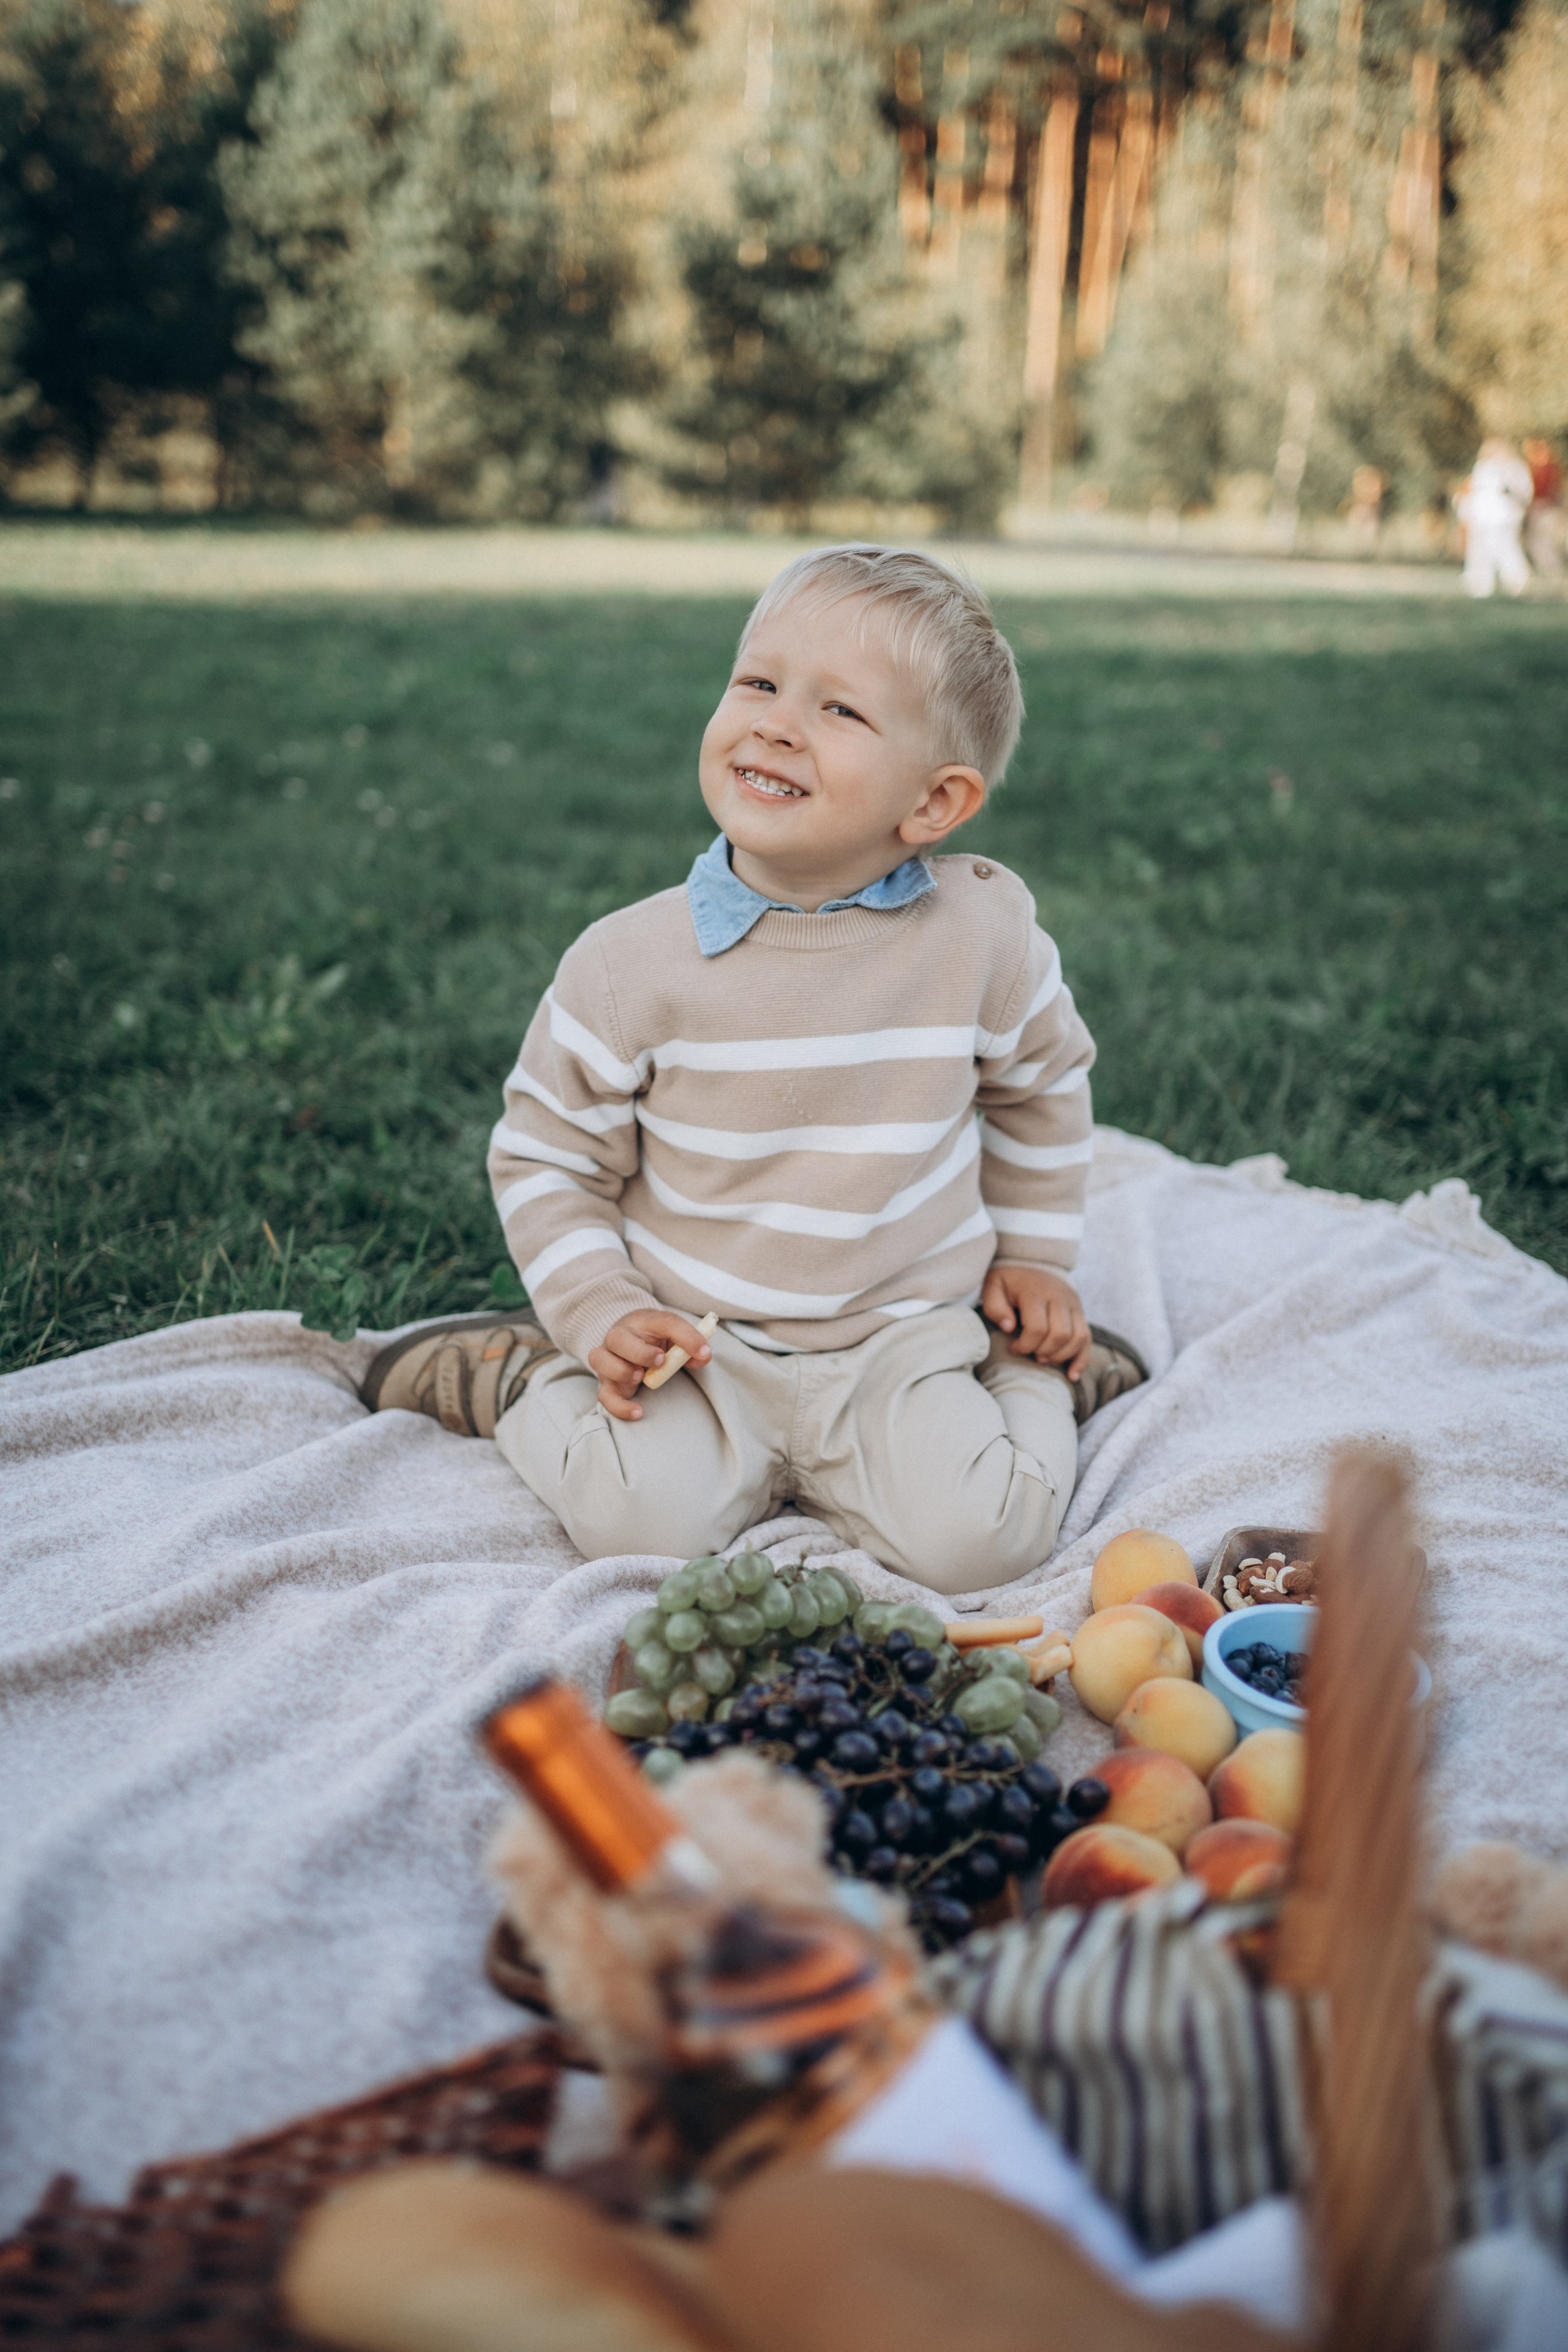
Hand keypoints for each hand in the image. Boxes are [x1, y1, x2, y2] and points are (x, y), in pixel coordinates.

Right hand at [588, 1309, 713, 1422]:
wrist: (630, 1342)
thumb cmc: (655, 1339)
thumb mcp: (675, 1337)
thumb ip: (691, 1345)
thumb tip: (703, 1356)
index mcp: (643, 1321)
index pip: (665, 1322)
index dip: (685, 1336)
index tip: (702, 1352)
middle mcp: (619, 1337)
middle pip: (617, 1337)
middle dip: (639, 1351)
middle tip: (660, 1360)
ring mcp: (608, 1359)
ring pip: (599, 1359)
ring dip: (621, 1370)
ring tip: (640, 1377)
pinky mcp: (606, 1383)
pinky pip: (604, 1395)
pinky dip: (619, 1405)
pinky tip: (638, 1411)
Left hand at [981, 1265, 1090, 1381]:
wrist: (1033, 1262)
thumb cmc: (1010, 1281)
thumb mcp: (994, 1287)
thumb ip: (995, 1307)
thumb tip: (1009, 1328)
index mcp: (1036, 1291)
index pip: (1037, 1328)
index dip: (1024, 1345)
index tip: (1013, 1348)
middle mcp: (1059, 1297)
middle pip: (1060, 1335)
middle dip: (1043, 1352)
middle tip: (1030, 1354)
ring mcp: (1073, 1305)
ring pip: (1078, 1337)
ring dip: (1061, 1356)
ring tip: (1043, 1358)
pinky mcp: (1080, 1312)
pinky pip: (1088, 1338)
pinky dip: (1081, 1359)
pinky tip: (1071, 1375)